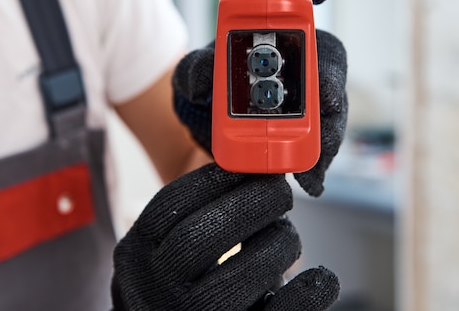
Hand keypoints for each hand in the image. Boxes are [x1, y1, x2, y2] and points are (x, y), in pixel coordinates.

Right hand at [111, 163, 339, 310]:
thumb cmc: (182, 281)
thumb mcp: (168, 246)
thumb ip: (197, 215)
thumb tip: (257, 171)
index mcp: (136, 255)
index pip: (170, 207)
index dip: (213, 180)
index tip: (248, 164)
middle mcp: (154, 290)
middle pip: (198, 237)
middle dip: (249, 205)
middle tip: (281, 191)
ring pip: (236, 278)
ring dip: (276, 245)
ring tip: (287, 234)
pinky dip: (306, 294)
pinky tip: (321, 278)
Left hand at [172, 0, 347, 196]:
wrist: (205, 135)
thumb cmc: (203, 94)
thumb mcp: (189, 81)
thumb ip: (191, 71)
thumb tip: (203, 80)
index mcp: (265, 26)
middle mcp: (296, 52)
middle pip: (325, 51)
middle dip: (328, 78)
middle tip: (323, 102)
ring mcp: (309, 89)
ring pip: (333, 100)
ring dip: (329, 129)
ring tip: (315, 156)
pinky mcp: (314, 123)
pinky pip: (326, 136)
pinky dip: (320, 157)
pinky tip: (312, 177)